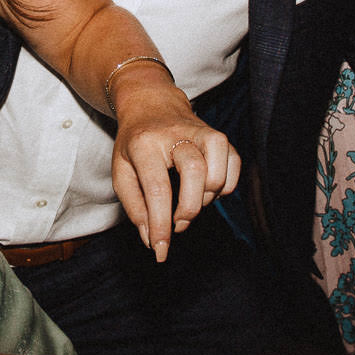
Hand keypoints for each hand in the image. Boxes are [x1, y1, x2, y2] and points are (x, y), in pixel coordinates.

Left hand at [108, 71, 238, 261]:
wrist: (151, 104)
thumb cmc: (134, 143)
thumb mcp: (121, 171)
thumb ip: (134, 207)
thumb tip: (152, 239)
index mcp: (145, 143)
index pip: (157, 188)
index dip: (160, 224)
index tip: (160, 250)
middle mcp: (177, 135)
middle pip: (195, 173)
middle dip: (188, 209)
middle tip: (176, 223)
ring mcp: (202, 132)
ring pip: (217, 170)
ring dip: (205, 198)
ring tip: (189, 200)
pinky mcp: (220, 137)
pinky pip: (234, 166)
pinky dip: (224, 186)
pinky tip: (206, 189)